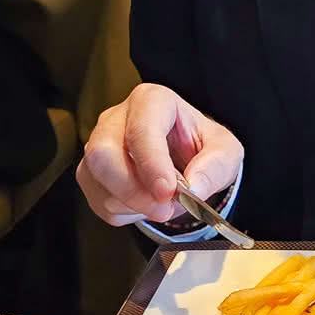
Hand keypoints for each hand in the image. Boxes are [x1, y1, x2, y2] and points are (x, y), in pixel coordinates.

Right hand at [78, 82, 242, 225]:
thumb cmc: (201, 146)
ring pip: (98, 181)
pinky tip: (145, 204)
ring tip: (162, 204)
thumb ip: (215, 166)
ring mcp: (98, 144)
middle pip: (103, 154)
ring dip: (132, 205)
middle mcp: (117, 118)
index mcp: (152, 101)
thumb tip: (194, 188)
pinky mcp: (90, 172)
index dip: (152, 163)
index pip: (141, 129)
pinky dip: (125, 213)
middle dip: (133, 191)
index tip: (168, 192)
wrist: (185, 158)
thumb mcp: (224, 151)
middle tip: (164, 209)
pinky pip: (99, 200)